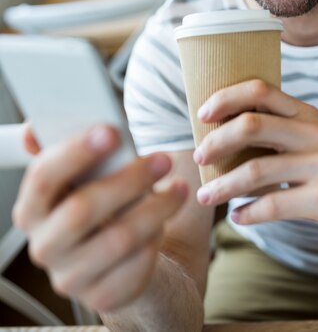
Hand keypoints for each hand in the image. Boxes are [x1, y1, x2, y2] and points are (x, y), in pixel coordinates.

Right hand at [13, 124, 187, 311]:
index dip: (76, 152)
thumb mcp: (85, 174)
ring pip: (118, 239)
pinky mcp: (103, 296)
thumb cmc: (99, 201)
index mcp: (32, 207)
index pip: (43, 177)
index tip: (112, 131)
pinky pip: (136, 265)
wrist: (116, 255)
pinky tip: (166, 221)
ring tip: (180, 188)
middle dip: (129, 179)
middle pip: (82, 210)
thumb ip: (71, 148)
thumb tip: (40, 127)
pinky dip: (156, 238)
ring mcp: (71, 276)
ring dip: (156, 208)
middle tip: (163, 158)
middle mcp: (44, 245)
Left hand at [193, 79, 317, 243]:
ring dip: (223, 186)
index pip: (260, 90)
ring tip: (205, 196)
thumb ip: (276, 129)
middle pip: (251, 125)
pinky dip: (249, 213)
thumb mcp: (311, 136)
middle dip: (216, 141)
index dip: (225, 98)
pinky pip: (274, 206)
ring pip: (256, 170)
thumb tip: (219, 133)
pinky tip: (238, 217)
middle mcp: (313, 132)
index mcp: (305, 113)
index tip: (202, 114)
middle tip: (198, 157)